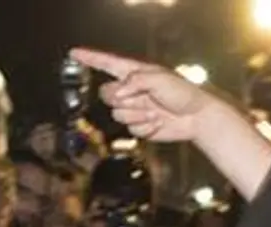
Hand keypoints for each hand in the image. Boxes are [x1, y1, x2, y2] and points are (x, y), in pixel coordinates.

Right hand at [71, 48, 214, 142]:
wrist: (196, 116)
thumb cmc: (182, 92)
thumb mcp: (159, 78)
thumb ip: (135, 82)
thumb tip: (118, 95)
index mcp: (134, 73)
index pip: (107, 63)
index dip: (90, 58)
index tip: (74, 53)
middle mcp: (130, 90)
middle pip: (107, 94)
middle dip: (121, 99)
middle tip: (143, 99)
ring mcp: (134, 109)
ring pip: (118, 114)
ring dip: (137, 115)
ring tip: (156, 112)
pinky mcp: (139, 126)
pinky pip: (131, 129)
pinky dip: (145, 128)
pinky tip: (159, 122)